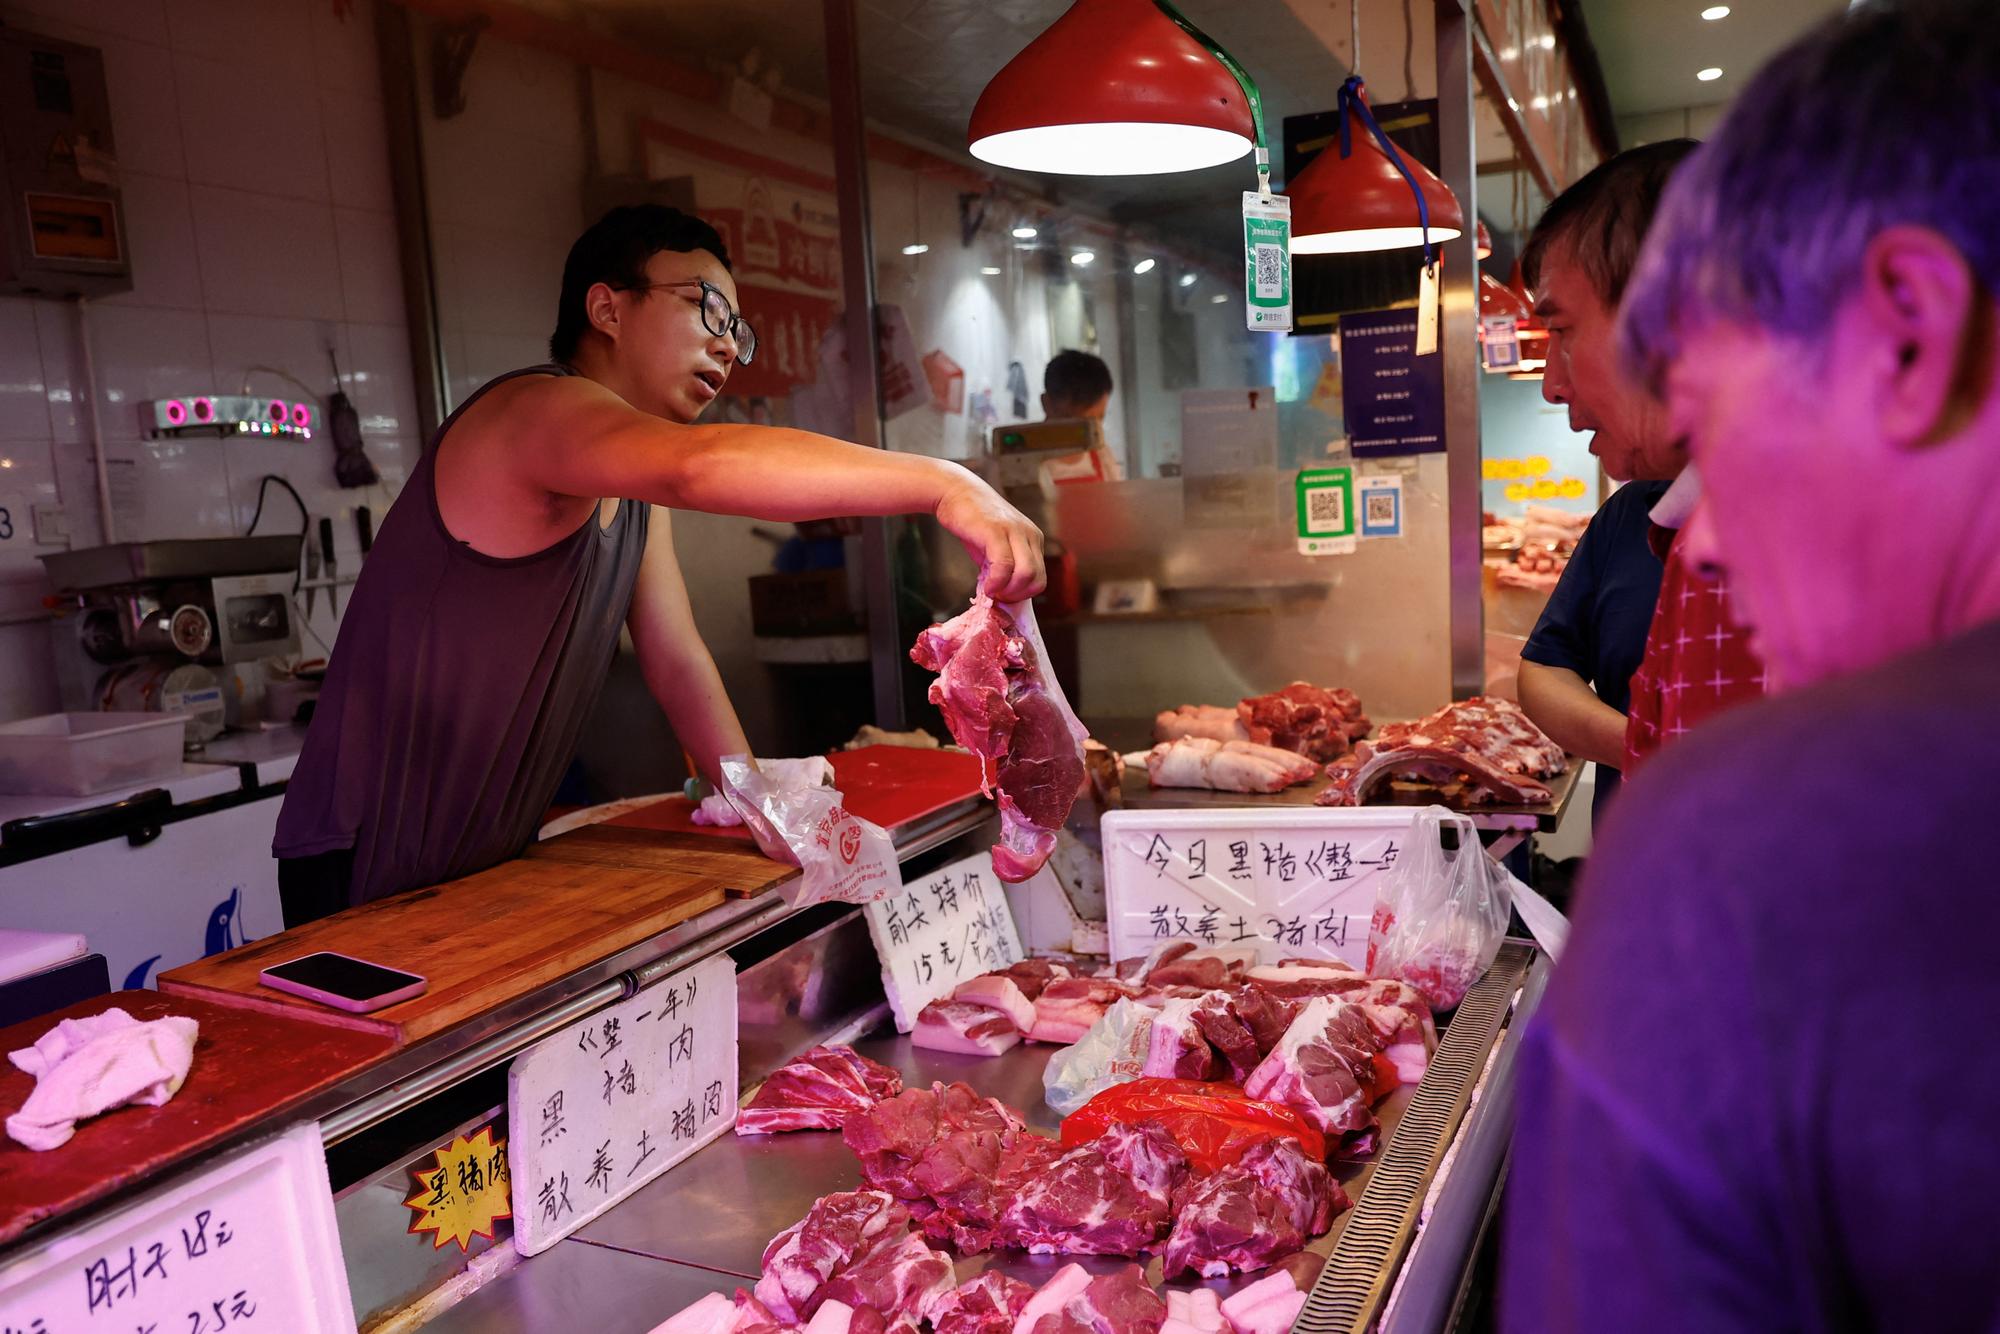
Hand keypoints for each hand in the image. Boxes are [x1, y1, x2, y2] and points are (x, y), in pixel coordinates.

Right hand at [935, 476, 1045, 600]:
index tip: (1003, 596)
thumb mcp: (995, 545)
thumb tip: (1002, 594)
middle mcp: (1029, 534)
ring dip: (1008, 591)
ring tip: (991, 590)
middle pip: (1038, 579)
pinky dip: (996, 582)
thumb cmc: (974, 520)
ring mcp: (1014, 531)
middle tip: (997, 596)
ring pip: (1026, 574)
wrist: (955, 491)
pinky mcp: (996, 531)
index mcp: (1033, 538)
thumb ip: (1003, 567)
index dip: (1022, 594)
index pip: (1041, 577)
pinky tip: (986, 585)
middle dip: (1017, 596)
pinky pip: (1004, 566)